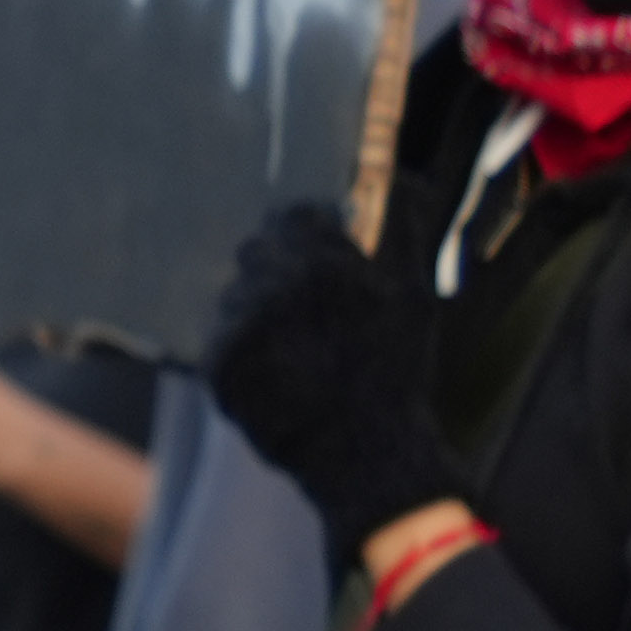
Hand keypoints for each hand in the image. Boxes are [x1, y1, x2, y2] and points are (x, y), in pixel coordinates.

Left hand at [206, 201, 455, 555]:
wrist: (366, 454)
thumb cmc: (396, 371)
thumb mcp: (413, 294)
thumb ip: (401, 228)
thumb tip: (402, 176)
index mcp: (316, 264)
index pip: (291, 217)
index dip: (307, 234)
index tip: (321, 256)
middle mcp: (267, 289)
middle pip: (257, 252)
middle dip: (280, 269)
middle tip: (309, 307)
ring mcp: (237, 330)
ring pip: (236, 297)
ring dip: (258, 311)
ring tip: (299, 348)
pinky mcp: (217, 367)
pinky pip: (222, 339)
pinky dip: (244, 351)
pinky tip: (280, 372)